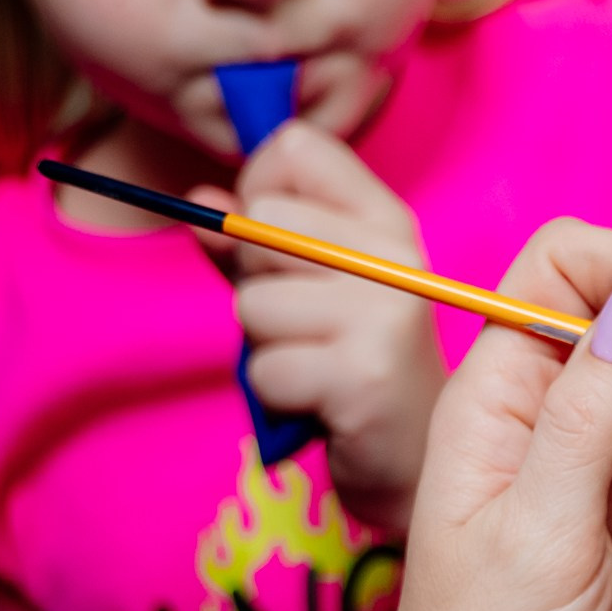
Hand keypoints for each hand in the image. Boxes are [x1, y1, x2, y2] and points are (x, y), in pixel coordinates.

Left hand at [202, 125, 446, 530]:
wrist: (413, 463)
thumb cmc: (355, 369)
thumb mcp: (308, 292)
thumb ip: (252, 246)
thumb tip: (198, 203)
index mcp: (386, 221)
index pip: (294, 148)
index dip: (260, 191)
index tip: (282, 246)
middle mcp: (393, 257)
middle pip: (262, 224)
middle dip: (259, 283)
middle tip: (307, 327)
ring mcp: (384, 315)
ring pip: (254, 304)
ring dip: (265, 348)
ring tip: (314, 368)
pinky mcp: (363, 375)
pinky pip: (264, 369)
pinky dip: (276, 395)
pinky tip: (318, 403)